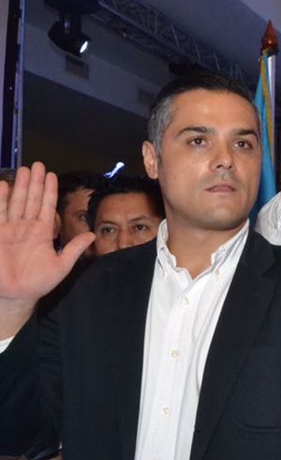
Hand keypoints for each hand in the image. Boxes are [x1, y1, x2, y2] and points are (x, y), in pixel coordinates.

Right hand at [0, 164, 92, 309]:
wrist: (16, 294)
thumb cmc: (39, 282)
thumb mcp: (62, 265)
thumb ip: (74, 249)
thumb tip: (92, 235)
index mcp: (43, 232)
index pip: (47, 206)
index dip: (49, 190)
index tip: (51, 175)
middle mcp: (27, 227)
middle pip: (32, 199)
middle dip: (35, 182)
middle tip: (37, 164)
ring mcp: (11, 229)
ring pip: (16, 203)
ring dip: (20, 187)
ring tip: (23, 170)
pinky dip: (1, 200)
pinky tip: (3, 186)